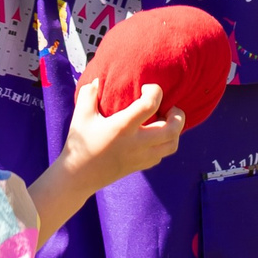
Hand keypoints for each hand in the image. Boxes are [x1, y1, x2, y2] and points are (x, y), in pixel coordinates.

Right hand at [30, 78, 184, 243]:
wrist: (79, 176)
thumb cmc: (79, 143)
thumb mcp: (81, 116)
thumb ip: (88, 94)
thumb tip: (97, 80)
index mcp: (122, 127)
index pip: (149, 105)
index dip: (155, 92)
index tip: (147, 88)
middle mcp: (136, 143)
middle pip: (172, 129)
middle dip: (178, 115)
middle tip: (171, 107)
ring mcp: (140, 157)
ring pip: (172, 145)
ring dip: (175, 131)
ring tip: (167, 121)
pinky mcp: (140, 166)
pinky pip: (162, 154)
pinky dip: (165, 143)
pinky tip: (155, 135)